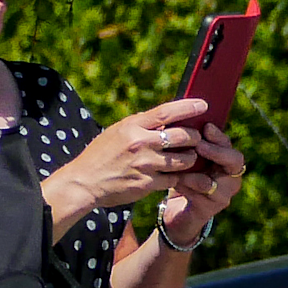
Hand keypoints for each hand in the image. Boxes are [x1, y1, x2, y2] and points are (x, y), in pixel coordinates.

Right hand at [45, 97, 213, 227]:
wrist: (84, 182)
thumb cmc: (102, 155)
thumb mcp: (118, 133)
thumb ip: (141, 126)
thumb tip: (167, 119)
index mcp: (132, 126)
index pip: (166, 112)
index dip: (187, 107)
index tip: (203, 105)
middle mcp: (140, 143)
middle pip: (182, 136)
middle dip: (194, 138)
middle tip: (196, 140)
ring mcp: (145, 164)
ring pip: (184, 159)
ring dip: (190, 159)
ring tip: (187, 158)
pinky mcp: (148, 183)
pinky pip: (175, 178)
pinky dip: (178, 176)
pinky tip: (174, 174)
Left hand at [150, 127, 243, 249]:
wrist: (177, 212)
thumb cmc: (182, 178)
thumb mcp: (185, 158)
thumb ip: (187, 142)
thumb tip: (178, 117)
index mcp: (225, 161)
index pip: (228, 144)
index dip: (219, 136)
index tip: (206, 127)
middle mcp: (230, 177)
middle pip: (235, 161)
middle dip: (217, 151)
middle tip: (199, 145)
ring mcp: (223, 194)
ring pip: (214, 181)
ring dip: (195, 171)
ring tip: (180, 164)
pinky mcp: (211, 209)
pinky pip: (200, 195)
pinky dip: (185, 186)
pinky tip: (173, 180)